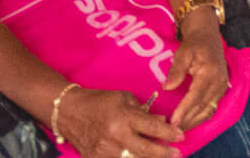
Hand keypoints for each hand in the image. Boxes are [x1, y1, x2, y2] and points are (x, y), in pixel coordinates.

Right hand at [56, 88, 183, 157]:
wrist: (68, 111)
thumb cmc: (98, 101)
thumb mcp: (123, 98)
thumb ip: (142, 111)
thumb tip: (161, 121)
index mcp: (123, 117)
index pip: (152, 127)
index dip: (169, 133)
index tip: (180, 136)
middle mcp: (115, 135)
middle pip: (145, 150)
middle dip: (164, 153)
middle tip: (177, 154)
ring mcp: (104, 151)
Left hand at [163, 22, 230, 129]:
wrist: (209, 36)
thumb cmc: (194, 44)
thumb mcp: (183, 53)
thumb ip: (176, 71)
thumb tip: (167, 88)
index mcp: (210, 72)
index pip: (196, 96)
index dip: (184, 110)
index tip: (173, 122)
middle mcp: (219, 82)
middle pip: (203, 106)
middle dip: (187, 120)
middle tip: (171, 130)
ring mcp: (222, 87)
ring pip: (208, 110)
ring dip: (194, 121)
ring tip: (179, 129)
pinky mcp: (221, 90)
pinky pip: (212, 107)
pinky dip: (201, 117)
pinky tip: (190, 122)